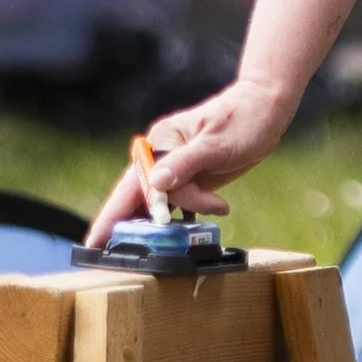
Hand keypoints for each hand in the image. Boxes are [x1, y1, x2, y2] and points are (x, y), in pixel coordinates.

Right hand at [83, 74, 297, 246]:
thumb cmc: (243, 120)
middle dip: (140, 223)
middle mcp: (162, 154)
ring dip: (174, 218)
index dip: (113, 214)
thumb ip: (185, 164)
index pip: (134, 182)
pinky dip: (185, 214)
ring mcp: (175, 168)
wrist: (266, 109)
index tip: (96, 239)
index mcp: (161, 141)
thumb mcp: (216, 144)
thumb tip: (155, 185)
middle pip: (141, 196)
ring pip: (162, 203)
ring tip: (210, 206)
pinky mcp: (189, 178)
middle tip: (118, 251)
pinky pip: (178, 203)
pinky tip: (192, 224)